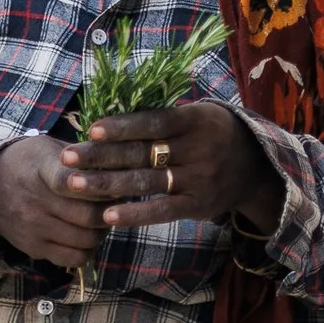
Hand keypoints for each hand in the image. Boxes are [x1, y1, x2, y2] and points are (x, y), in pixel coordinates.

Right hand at [0, 136, 107, 269]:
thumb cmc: (28, 163)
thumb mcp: (48, 147)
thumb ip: (80, 155)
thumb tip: (117, 163)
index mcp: (40, 168)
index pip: (64, 180)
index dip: (89, 185)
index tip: (106, 185)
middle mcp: (35, 200)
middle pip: (87, 215)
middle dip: (110, 212)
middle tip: (114, 205)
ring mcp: (34, 227)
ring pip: (86, 239)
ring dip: (102, 231)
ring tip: (101, 220)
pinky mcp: (34, 248)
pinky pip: (74, 258)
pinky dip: (88, 249)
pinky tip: (86, 236)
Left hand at [60, 103, 285, 233]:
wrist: (256, 167)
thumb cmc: (213, 133)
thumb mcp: (199, 115)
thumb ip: (164, 116)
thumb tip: (114, 107)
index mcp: (196, 120)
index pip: (154, 122)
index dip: (122, 126)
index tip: (91, 129)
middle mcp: (198, 149)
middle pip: (142, 153)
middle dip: (101, 156)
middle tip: (67, 159)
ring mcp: (198, 179)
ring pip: (145, 182)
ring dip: (106, 185)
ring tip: (74, 185)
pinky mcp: (197, 206)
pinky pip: (161, 211)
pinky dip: (134, 214)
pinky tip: (107, 215)